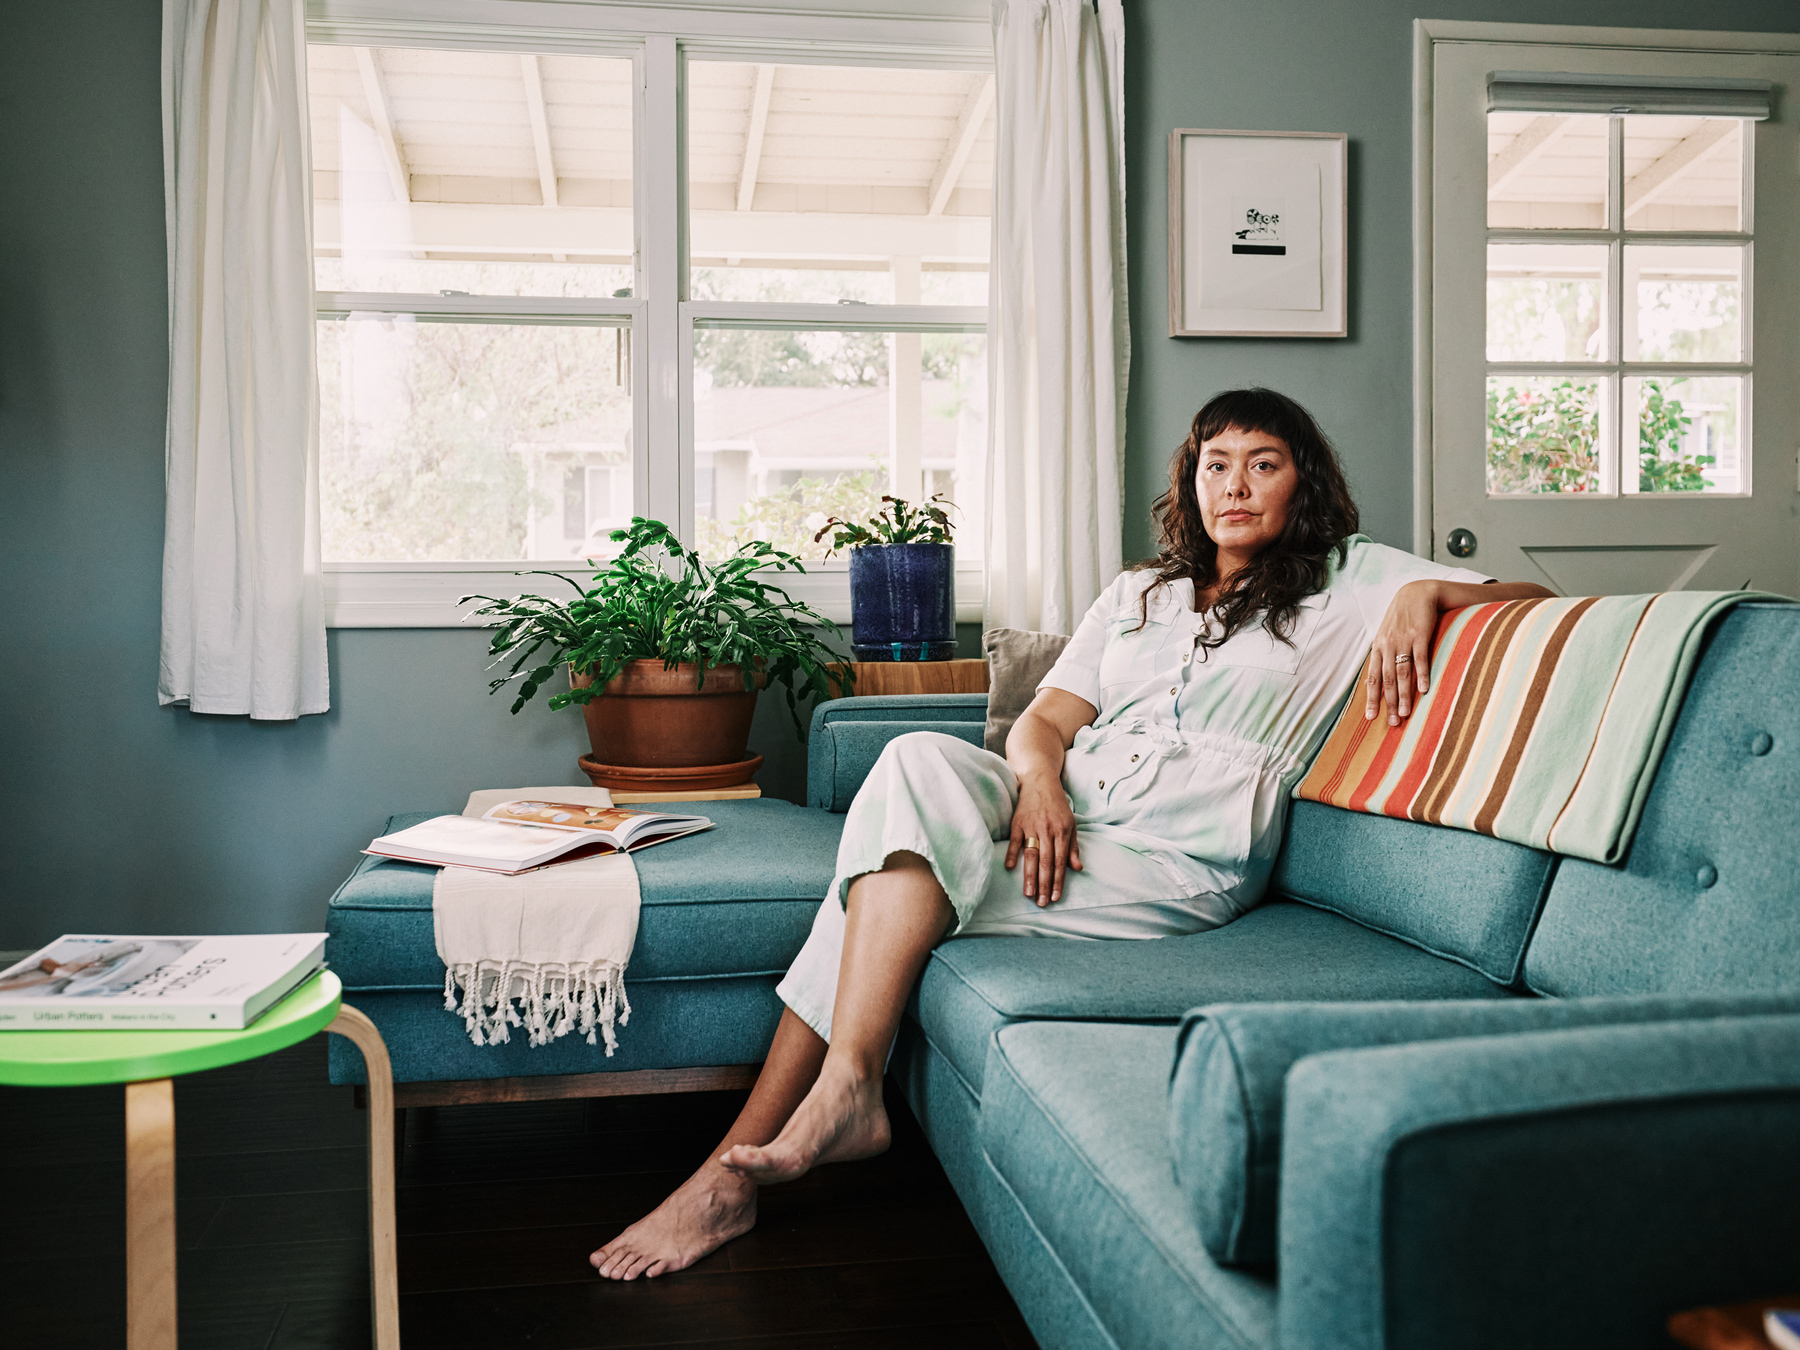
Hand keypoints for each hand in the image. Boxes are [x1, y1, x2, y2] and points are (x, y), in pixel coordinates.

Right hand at [1005, 773, 1082, 905]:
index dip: (1058, 881)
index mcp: (1062, 832)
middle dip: (1044, 884)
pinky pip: (1015, 840)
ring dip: (1029, 876)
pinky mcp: (1017, 822)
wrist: (1040, 781)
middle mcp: (1047, 830)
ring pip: (1031, 855)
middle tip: (1042, 903)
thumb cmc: (1057, 805)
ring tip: (1028, 893)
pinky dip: (1012, 854)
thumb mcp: (1071, 824)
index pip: (1060, 862)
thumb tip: (1078, 868)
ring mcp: (1031, 826)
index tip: (1056, 897)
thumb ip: (1073, 847)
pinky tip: (1010, 868)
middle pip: (1045, 862)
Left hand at [1365, 580, 1438, 725]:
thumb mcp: (1387, 635)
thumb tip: (1377, 678)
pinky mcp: (1420, 636)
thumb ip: (1384, 655)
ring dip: (1404, 695)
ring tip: (1405, 713)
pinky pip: (1420, 659)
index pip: (1373, 678)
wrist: (1417, 593)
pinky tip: (1424, 690)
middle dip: (1389, 703)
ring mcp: (1403, 641)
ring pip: (1402, 673)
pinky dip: (1422, 675)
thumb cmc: (1402, 618)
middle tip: (1392, 723)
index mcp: (1379, 648)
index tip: (1371, 717)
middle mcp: (1388, 646)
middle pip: (1387, 680)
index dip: (1372, 698)